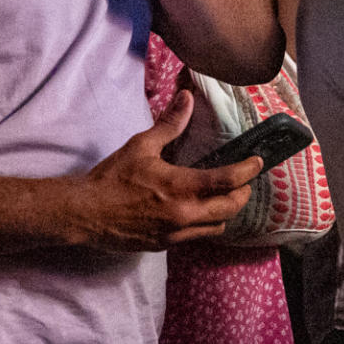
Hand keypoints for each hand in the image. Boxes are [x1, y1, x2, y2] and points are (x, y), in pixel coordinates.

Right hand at [72, 90, 257, 248]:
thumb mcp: (141, 146)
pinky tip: (196, 211)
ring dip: (224, 212)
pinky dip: (204, 223)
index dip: (248, 171)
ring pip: (217, 227)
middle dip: (241, 194)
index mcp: (180, 188)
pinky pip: (196, 236)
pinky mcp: (165, 245)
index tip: (257, 163)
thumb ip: (169, 124)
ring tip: (221, 197)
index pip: (227, 182)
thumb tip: (187, 98)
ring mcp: (176, 233)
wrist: (86, 213)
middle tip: (243, 181)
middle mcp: (184, 215)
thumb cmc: (112, 177)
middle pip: (230, 208)